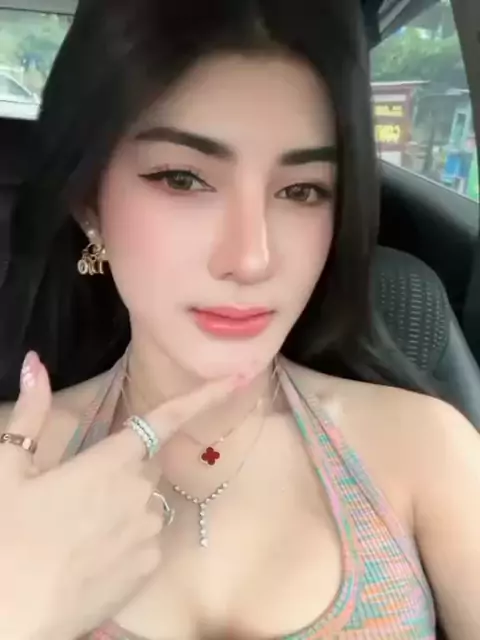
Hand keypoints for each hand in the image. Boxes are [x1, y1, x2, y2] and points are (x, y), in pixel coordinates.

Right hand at [0, 352, 240, 639]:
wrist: (10, 617)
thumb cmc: (6, 536)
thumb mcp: (7, 470)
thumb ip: (32, 413)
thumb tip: (36, 362)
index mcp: (110, 462)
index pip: (164, 420)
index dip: (203, 396)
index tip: (236, 380)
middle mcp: (140, 493)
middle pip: (145, 466)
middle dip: (123, 469)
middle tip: (79, 493)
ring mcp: (149, 532)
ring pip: (147, 503)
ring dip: (124, 505)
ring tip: (80, 529)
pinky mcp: (149, 568)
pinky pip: (148, 538)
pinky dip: (128, 538)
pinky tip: (93, 554)